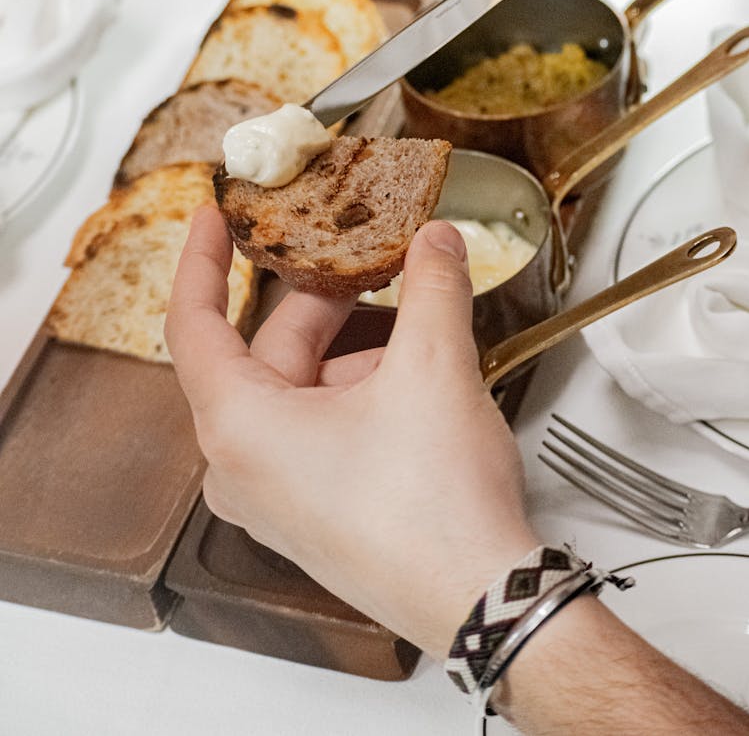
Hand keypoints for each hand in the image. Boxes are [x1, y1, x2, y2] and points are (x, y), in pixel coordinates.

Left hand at [166, 206, 537, 658]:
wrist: (482, 601)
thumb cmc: (436, 511)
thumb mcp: (434, 368)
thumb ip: (431, 286)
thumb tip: (435, 242)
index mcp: (240, 428)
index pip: (194, 325)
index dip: (203, 261)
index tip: (214, 219)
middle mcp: (242, 467)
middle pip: (267, 352)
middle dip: (325, 301)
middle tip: (369, 258)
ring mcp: (276, 496)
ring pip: (301, 389)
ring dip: (354, 349)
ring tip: (416, 322)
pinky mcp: (312, 512)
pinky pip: (317, 427)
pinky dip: (357, 390)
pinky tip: (412, 377)